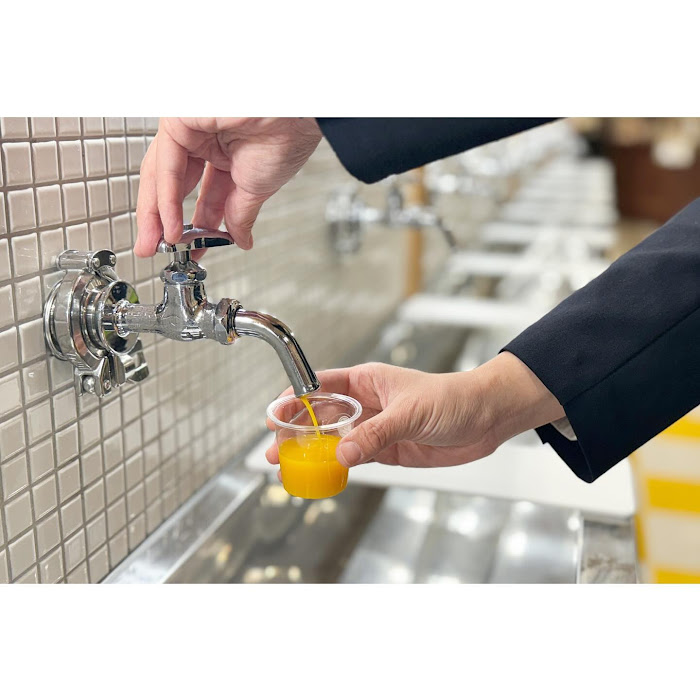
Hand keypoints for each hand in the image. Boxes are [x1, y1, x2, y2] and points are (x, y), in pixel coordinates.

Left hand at [134, 118, 321, 256]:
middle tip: (158, 249)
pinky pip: (167, 166)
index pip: (203, 195)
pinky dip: (167, 200)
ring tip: (158, 244)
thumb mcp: (257, 188)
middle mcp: (204, 139)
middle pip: (173, 185)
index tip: (191, 250)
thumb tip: (239, 239)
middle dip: (164, 221)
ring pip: (163, 176)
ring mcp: (190, 128)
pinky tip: (171, 225)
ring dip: (158, 215)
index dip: (196, 227)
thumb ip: (239, 215)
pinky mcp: (179, 120)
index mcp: (226, 153)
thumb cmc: (287, 133)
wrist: (296, 113)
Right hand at [265, 353, 564, 469]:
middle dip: (296, 430)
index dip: (296, 398)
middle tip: (274, 448)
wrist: (486, 419)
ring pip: (335, 439)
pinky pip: (355, 457)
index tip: (276, 413)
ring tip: (286, 464)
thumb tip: (342, 454)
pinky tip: (321, 473)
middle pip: (321, 415)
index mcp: (368, 381)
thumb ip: (375, 434)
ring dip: (311, 451)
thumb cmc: (453, 398)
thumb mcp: (410, 413)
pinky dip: (337, 466)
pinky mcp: (387, 450)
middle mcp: (367, 403)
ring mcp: (375, 427)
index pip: (321, 385)